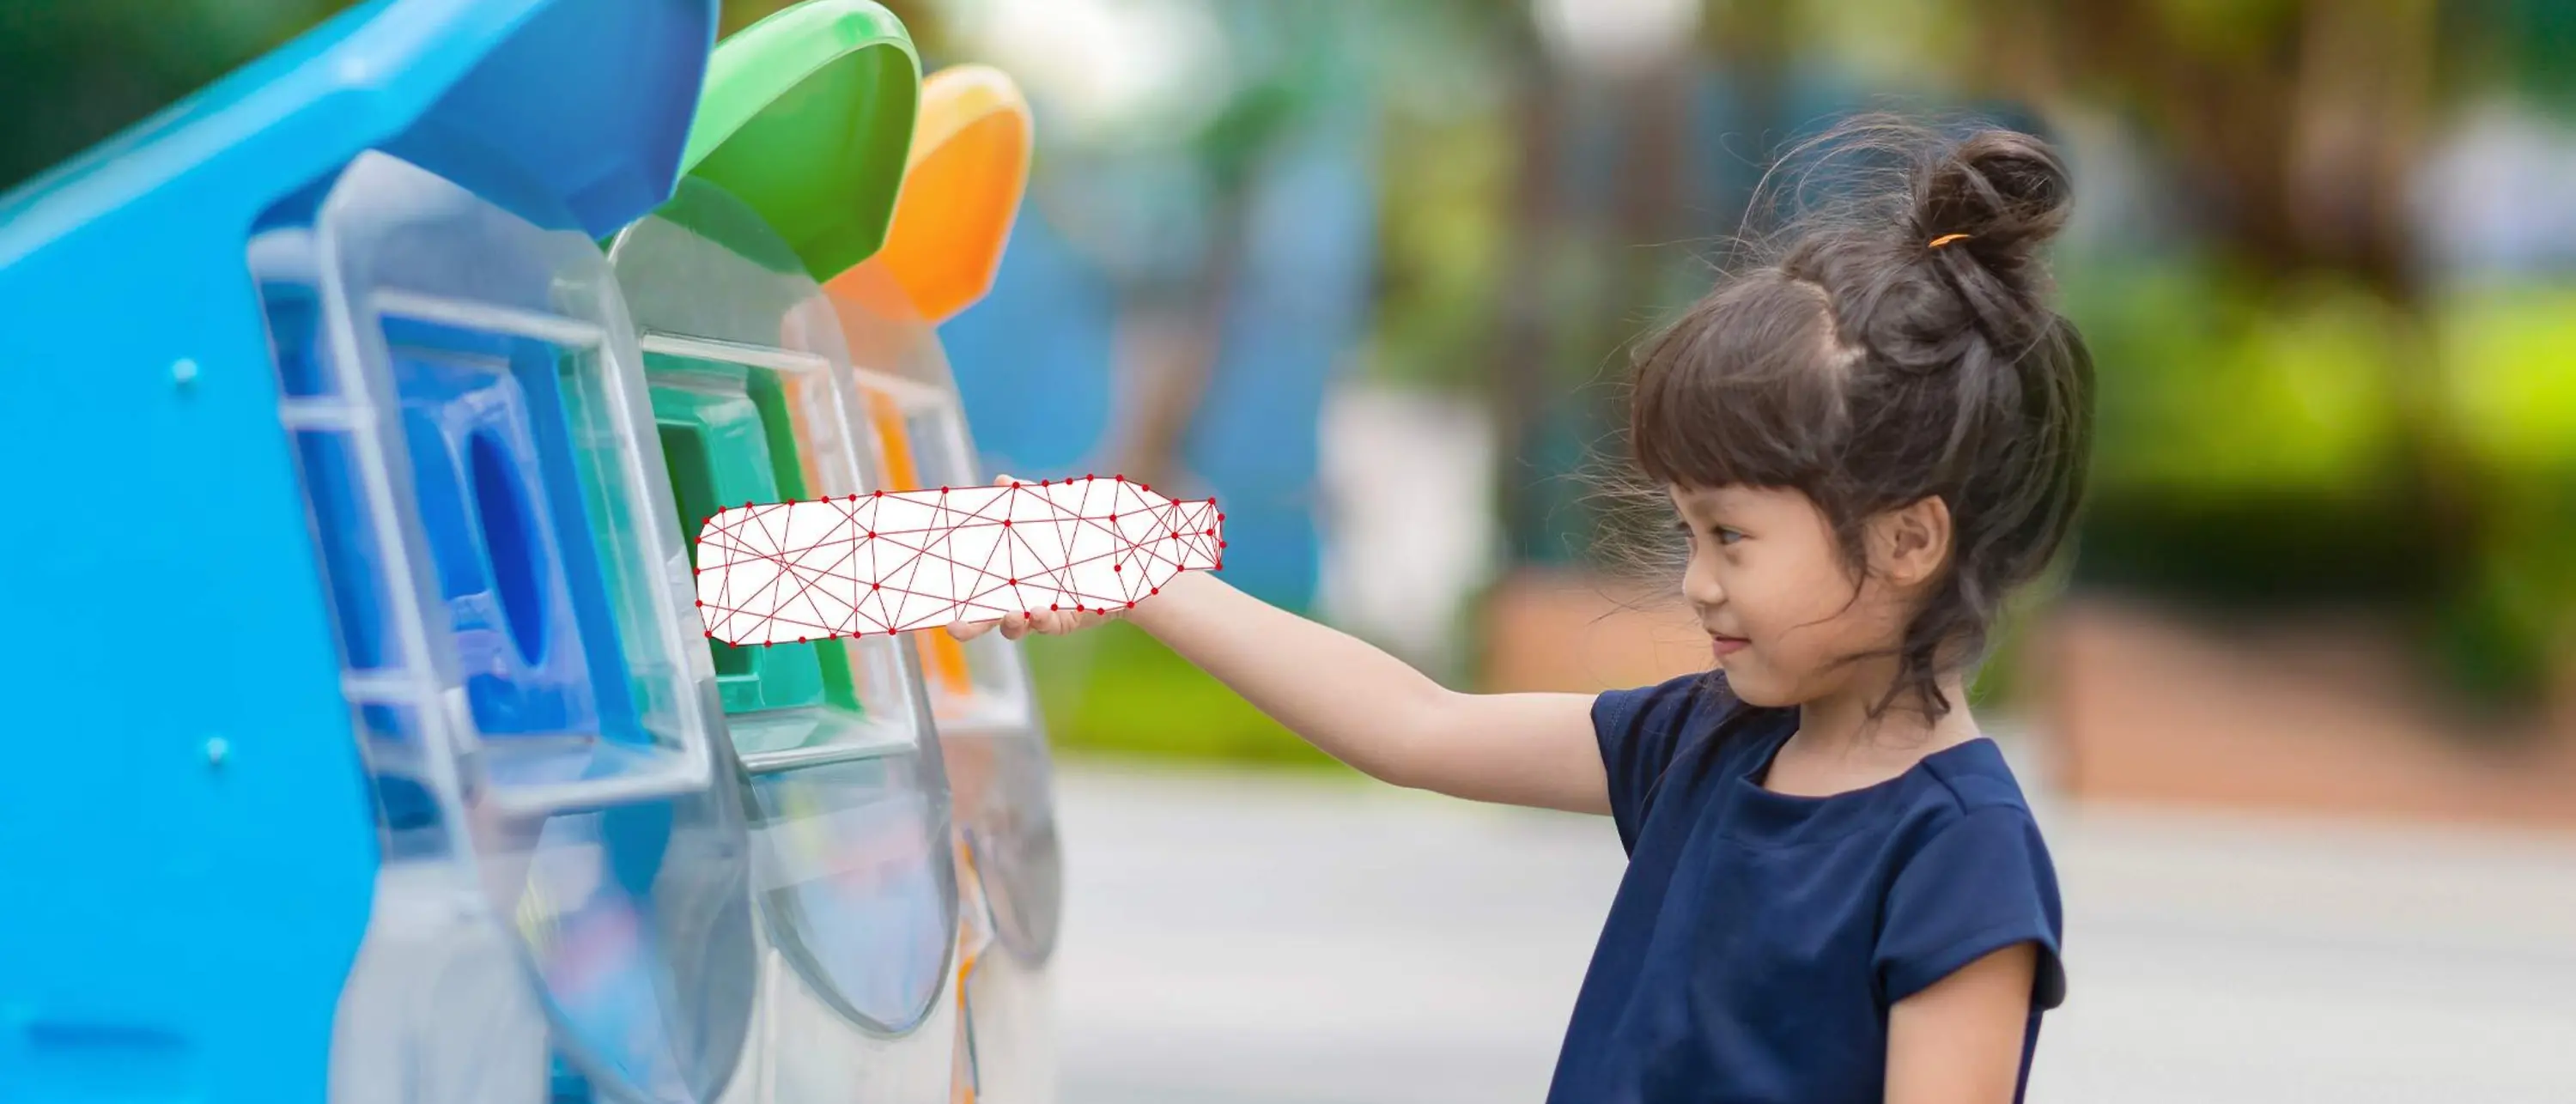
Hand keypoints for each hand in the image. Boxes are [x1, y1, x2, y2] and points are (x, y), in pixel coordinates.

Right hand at [946, 474, 1130, 641]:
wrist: (1122, 552)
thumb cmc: (1079, 531)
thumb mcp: (1053, 512)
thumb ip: (1028, 501)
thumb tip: (1001, 481)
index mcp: (1005, 572)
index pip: (972, 585)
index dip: (952, 592)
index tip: (932, 594)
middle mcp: (1015, 595)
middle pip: (984, 617)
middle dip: (968, 625)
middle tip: (954, 628)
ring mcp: (1038, 610)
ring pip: (1015, 625)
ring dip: (1010, 622)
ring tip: (1013, 614)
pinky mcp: (1062, 619)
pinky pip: (1047, 624)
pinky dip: (1042, 619)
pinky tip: (1041, 611)